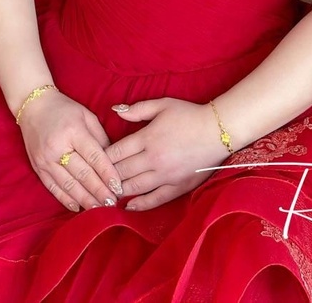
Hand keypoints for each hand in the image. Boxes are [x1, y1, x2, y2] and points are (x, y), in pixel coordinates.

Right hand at [18, 90, 123, 212]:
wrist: (33, 106)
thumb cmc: (64, 108)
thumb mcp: (86, 115)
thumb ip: (100, 137)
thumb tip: (112, 161)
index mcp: (73, 131)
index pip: (94, 157)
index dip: (107, 174)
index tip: (119, 187)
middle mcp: (58, 147)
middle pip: (82, 174)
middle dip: (99, 191)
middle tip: (113, 203)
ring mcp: (45, 159)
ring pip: (68, 184)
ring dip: (85, 199)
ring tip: (99, 209)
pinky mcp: (38, 167)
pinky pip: (53, 187)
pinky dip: (65, 199)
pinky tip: (77, 207)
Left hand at [106, 98, 231, 210]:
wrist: (218, 131)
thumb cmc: (189, 115)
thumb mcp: (162, 105)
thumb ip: (137, 109)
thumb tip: (114, 110)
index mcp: (148, 138)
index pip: (117, 152)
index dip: (103, 157)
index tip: (94, 161)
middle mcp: (154, 159)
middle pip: (122, 172)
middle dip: (107, 177)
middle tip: (95, 181)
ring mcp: (165, 176)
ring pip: (134, 188)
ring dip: (119, 192)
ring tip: (107, 194)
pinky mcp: (177, 187)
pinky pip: (155, 200)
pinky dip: (140, 205)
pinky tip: (129, 207)